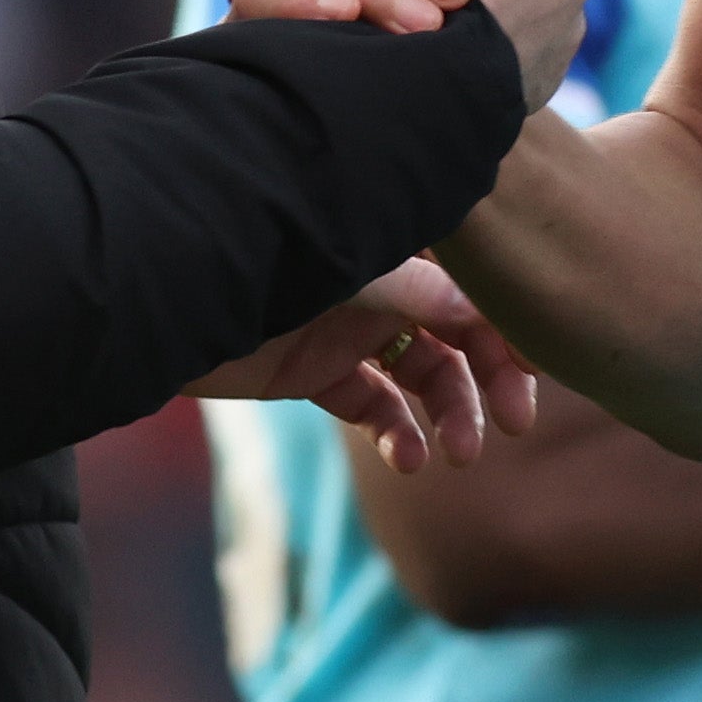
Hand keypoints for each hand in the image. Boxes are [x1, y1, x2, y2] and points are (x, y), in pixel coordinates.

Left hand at [193, 258, 541, 469]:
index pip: (476, 285)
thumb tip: (484, 311)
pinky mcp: (316, 373)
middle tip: (513, 426)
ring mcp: (351, 329)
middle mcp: (384, 283)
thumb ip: (419, 289)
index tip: (533, 376)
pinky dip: (395, 433)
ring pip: (426, 376)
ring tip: (457, 456)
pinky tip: (405, 457)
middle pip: (462, 334)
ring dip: (450, 414)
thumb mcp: (352, 272)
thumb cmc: (262, 266)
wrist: (167, 300)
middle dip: (492, 379)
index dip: (511, 329)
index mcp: (400, 244)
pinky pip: (373, 407)